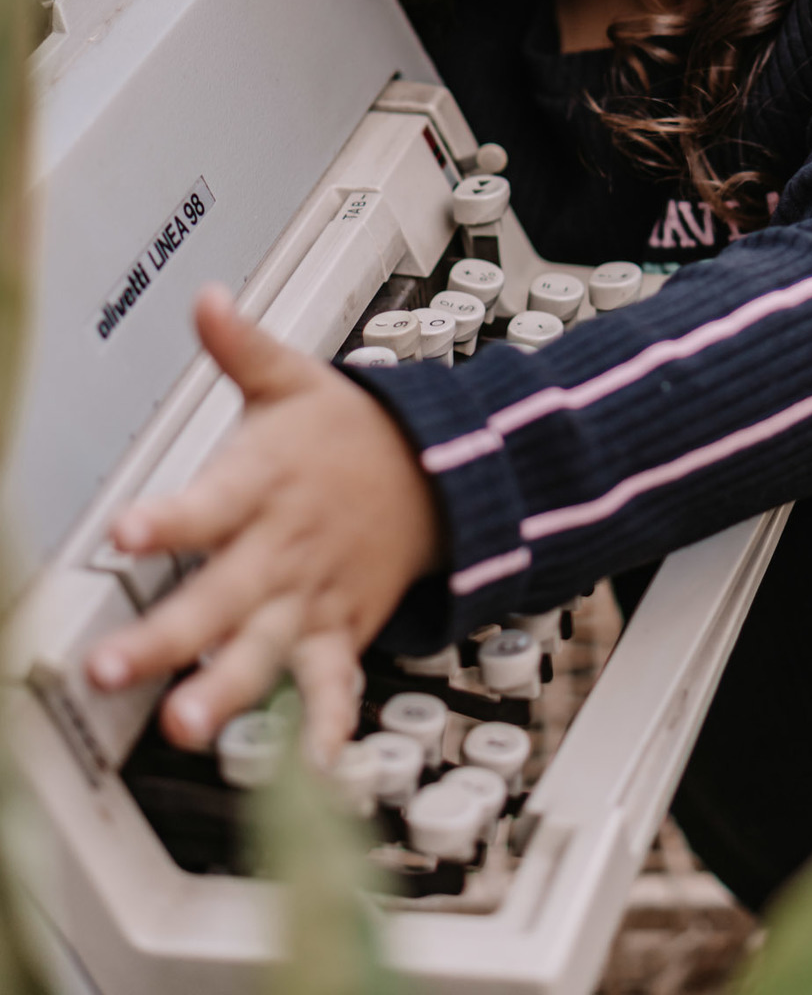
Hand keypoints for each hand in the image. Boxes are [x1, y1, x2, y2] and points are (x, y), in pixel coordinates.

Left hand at [86, 286, 442, 764]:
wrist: (438, 474)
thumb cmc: (349, 433)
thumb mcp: (295, 381)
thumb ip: (243, 348)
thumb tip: (206, 299)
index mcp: (265, 484)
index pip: (210, 501)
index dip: (167, 516)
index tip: (125, 530)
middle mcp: (284, 549)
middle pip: (219, 596)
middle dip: (166, 636)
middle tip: (112, 666)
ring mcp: (313, 597)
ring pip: (265, 652)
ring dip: (228, 692)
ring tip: (188, 728)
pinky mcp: (339, 631)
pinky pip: (335, 685)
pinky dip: (328, 728)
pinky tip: (311, 771)